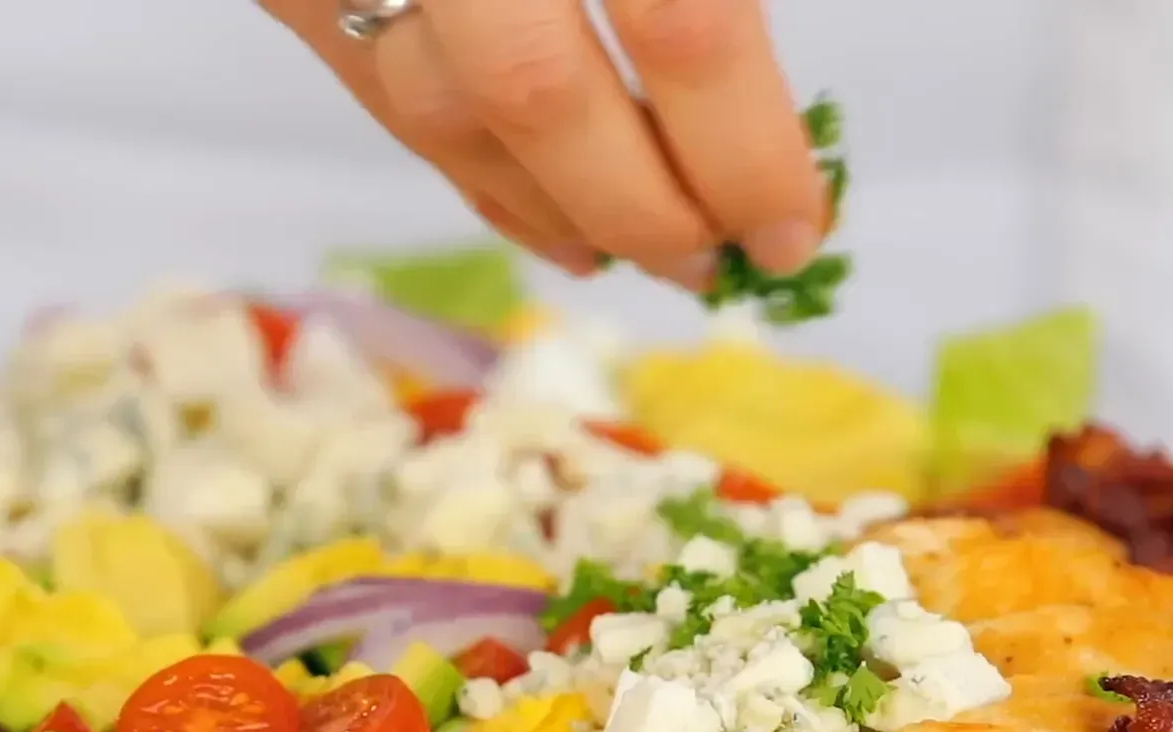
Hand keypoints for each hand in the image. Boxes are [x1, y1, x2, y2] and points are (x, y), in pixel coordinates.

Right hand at [262, 0, 828, 292]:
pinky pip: (379, 93)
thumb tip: (784, 119)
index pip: (683, 29)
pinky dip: (473, 170)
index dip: (747, 152)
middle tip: (712, 262)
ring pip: (440, 107)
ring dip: (554, 207)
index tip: (794, 228)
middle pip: (539, 95)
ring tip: (637, 251)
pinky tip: (546, 214)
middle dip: (642, 206)